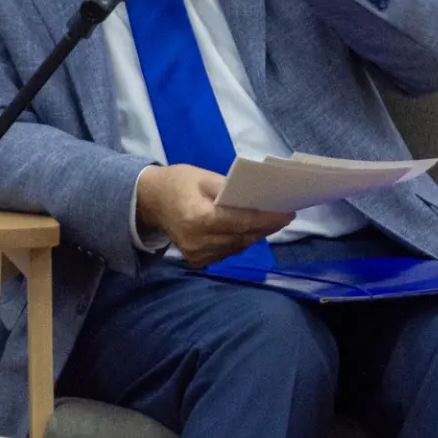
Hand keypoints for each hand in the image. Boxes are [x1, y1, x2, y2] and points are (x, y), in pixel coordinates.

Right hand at [135, 164, 294, 268]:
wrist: (149, 202)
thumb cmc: (178, 183)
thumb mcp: (203, 177)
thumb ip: (231, 189)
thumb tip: (259, 197)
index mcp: (198, 218)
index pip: (241, 222)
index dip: (267, 219)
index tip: (288, 213)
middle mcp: (198, 241)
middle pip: (243, 236)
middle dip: (267, 226)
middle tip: (285, 215)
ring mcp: (197, 255)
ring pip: (238, 246)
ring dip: (256, 235)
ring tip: (271, 221)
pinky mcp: (198, 261)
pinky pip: (228, 252)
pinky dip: (241, 241)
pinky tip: (250, 230)